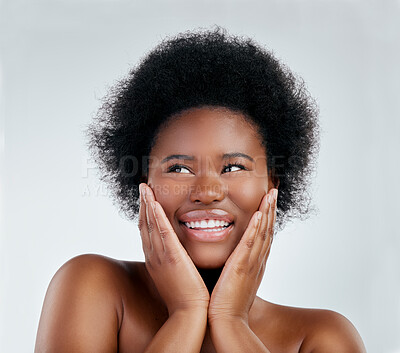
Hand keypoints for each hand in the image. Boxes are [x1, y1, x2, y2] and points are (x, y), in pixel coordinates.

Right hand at [138, 183, 209, 315]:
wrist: (189, 313)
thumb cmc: (186, 297)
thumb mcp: (177, 276)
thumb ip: (176, 262)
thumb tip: (180, 254)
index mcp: (156, 260)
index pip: (148, 232)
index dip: (146, 215)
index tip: (147, 200)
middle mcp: (154, 255)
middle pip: (145, 225)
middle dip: (143, 205)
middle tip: (143, 188)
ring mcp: (160, 256)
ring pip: (150, 225)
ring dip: (147, 205)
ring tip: (145, 188)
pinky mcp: (171, 257)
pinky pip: (161, 232)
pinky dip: (156, 215)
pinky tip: (153, 201)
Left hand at [208, 188, 277, 324]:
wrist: (227, 321)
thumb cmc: (227, 303)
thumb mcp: (235, 279)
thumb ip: (236, 266)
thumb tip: (232, 257)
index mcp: (255, 263)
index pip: (264, 236)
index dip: (268, 218)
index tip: (269, 202)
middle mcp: (257, 261)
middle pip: (268, 230)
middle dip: (271, 209)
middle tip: (274, 191)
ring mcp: (251, 263)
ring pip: (263, 233)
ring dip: (267, 212)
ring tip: (270, 194)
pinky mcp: (241, 267)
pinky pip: (250, 243)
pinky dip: (256, 228)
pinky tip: (259, 214)